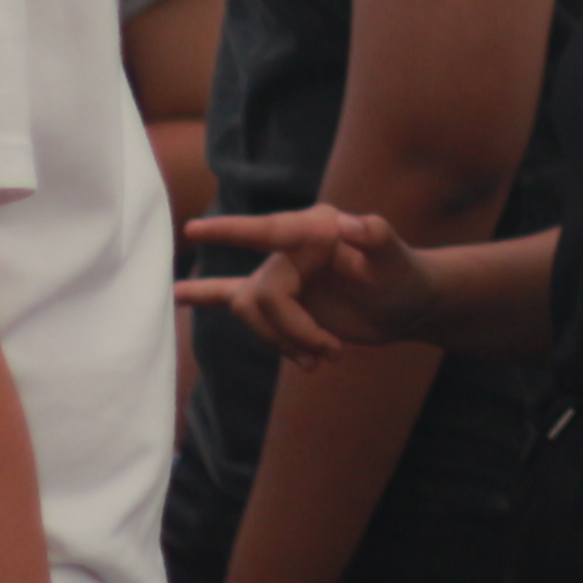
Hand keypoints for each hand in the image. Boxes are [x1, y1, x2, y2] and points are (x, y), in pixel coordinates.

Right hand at [175, 206, 436, 361]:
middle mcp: (292, 247)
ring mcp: (282, 274)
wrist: (406, 304)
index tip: (193, 231)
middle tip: (329, 353)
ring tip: (322, 357)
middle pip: (261, 297)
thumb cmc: (405, 277)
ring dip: (282, 342)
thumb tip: (356, 225)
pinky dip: (205, 296)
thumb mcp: (398, 262)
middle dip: (290, 332)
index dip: (232, 232)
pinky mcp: (278, 300)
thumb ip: (380, 239)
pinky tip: (175, 295)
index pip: (268, 230)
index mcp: (315, 229)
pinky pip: (232, 296)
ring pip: (251, 313)